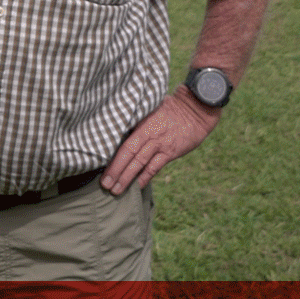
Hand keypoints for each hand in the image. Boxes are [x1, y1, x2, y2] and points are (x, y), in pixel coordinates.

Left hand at [102, 89, 220, 194]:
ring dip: (127, 178)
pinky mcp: (171, 151)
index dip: (113, 160)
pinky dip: (146, 177)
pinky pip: (156, 167)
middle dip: (116, 172)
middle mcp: (150, 135)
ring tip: (116, 190)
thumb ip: (138, 122)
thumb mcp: (152, 109)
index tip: (103, 172)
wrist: (196, 108)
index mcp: (142, 125)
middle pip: (129, 155)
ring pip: (140, 163)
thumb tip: (121, 131)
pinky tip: (138, 186)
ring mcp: (161, 145)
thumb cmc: (172, 108)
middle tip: (105, 186)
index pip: (124, 145)